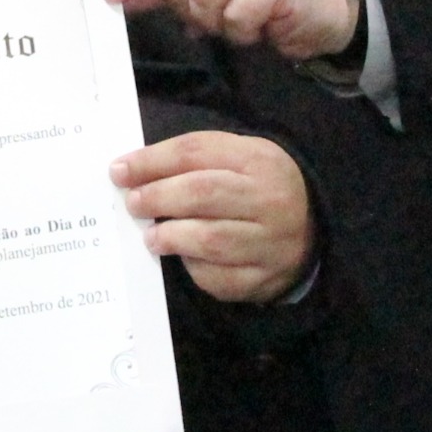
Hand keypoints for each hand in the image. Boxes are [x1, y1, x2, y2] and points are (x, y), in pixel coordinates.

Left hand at [113, 132, 314, 304]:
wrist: (312, 227)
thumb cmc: (256, 186)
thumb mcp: (235, 157)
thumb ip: (190, 160)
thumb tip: (132, 171)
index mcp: (257, 160)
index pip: (196, 153)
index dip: (152, 161)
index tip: (120, 171)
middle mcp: (267, 199)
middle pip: (202, 193)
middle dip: (158, 197)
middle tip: (133, 203)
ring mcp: (269, 242)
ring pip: (210, 239)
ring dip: (171, 237)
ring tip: (151, 236)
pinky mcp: (263, 278)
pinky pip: (219, 277)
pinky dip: (194, 268)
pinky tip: (185, 257)